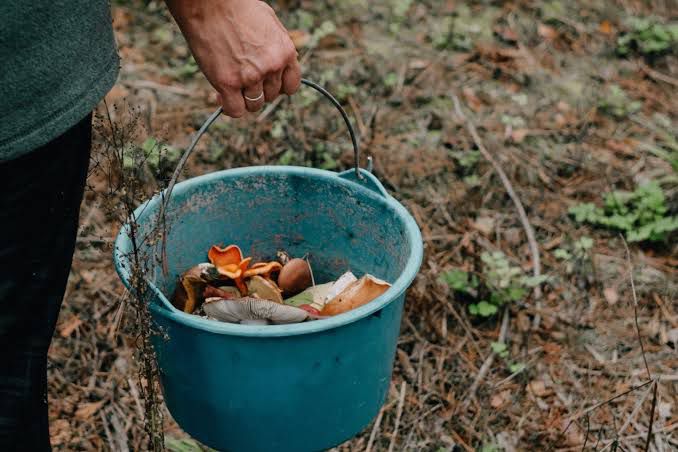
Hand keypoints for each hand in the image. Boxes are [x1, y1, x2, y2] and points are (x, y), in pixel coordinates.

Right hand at [166, 0, 300, 116]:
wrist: (209, 3)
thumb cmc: (235, 7)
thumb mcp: (268, 23)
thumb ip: (275, 47)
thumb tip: (276, 65)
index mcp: (286, 52)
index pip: (291, 86)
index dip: (278, 87)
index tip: (266, 84)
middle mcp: (272, 66)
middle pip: (271, 96)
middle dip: (258, 91)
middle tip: (242, 80)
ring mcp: (251, 76)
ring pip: (254, 105)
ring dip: (243, 99)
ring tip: (231, 86)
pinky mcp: (229, 82)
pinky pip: (235, 110)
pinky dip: (228, 107)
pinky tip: (221, 96)